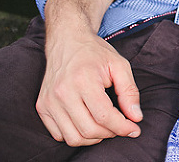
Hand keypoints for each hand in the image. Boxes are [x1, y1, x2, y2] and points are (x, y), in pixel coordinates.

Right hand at [35, 0, 138, 145]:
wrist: (67, 41)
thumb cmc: (95, 53)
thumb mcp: (119, 65)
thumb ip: (130, 92)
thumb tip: (136, 117)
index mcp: (83, 80)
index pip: (104, 116)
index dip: (123, 127)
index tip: (134, 129)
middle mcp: (62, 92)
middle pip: (89, 130)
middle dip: (111, 133)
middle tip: (121, 126)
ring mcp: (49, 101)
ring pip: (73, 138)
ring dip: (94, 138)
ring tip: (106, 126)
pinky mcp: (42, 106)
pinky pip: (59, 134)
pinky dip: (77, 135)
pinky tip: (88, 123)